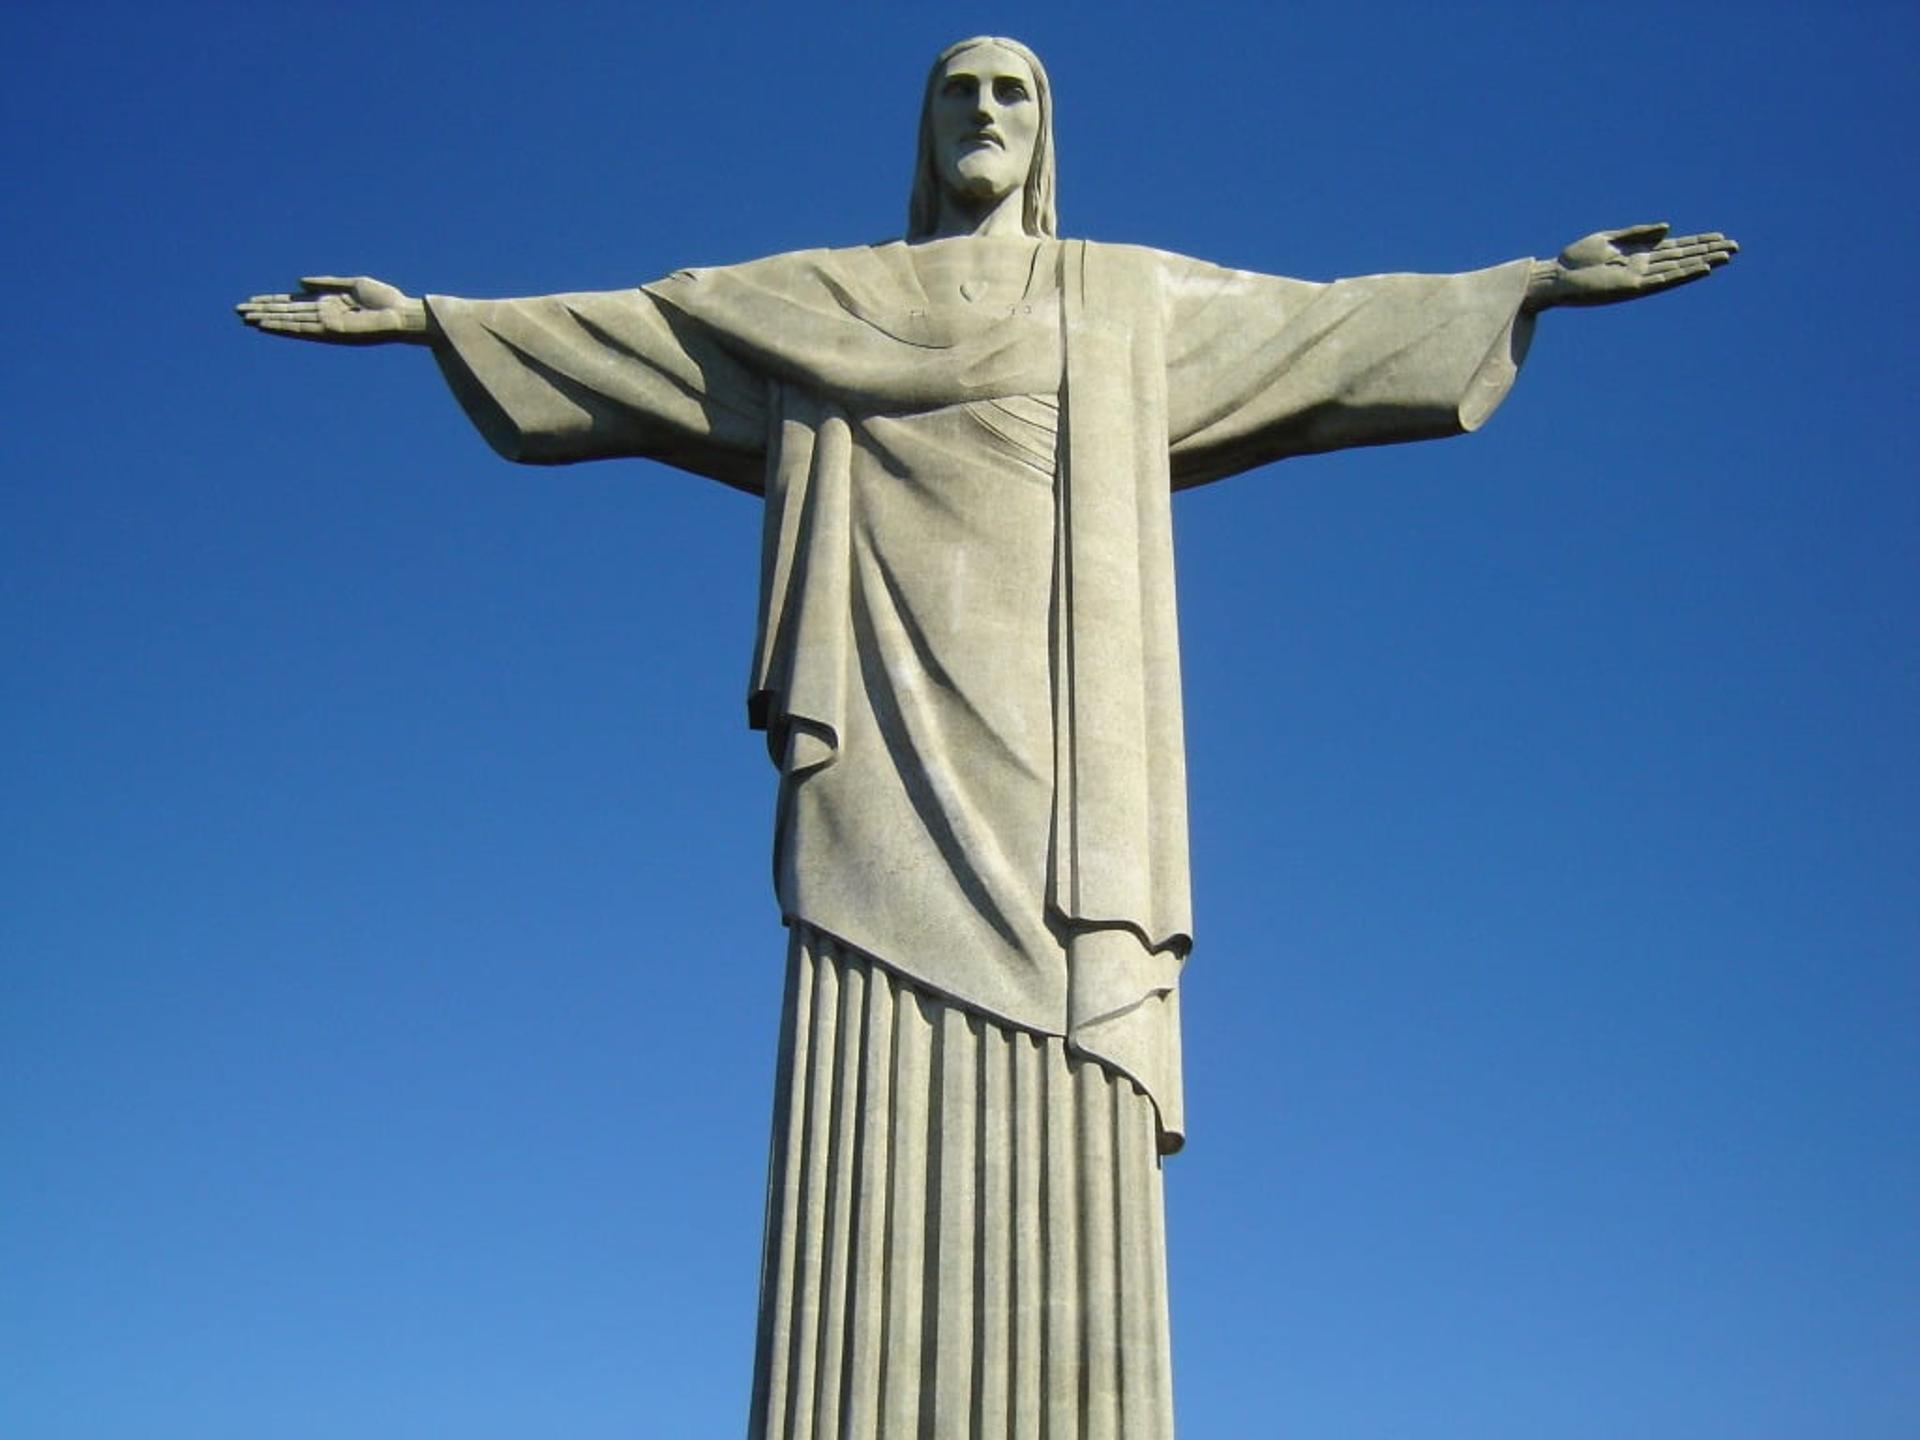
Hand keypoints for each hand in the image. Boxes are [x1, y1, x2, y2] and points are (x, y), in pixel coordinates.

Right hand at [235, 275, 428, 343]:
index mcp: (327, 304)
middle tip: (237, 311)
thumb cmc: (385, 300)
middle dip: (263, 311)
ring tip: (245, 318)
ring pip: (289, 321)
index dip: (272, 302)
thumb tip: (298, 282)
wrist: (402, 313)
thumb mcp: (352, 284)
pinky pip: (302, 329)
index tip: (252, 300)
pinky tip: (266, 325)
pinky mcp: (331, 331)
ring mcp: (326, 325)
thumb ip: (326, 283)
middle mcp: (323, 316)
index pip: (293, 304)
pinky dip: (283, 327)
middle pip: (286, 313)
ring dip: (267, 320)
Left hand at [1527, 224, 1736, 310]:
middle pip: (1683, 257)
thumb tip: (1669, 227)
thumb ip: (1638, 234)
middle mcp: (1643, 267)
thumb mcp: (1608, 239)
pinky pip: (1664, 280)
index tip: (1721, 237)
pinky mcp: (1632, 287)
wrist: (1554, 277)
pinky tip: (1702, 268)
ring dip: (1703, 262)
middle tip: (1735, 247)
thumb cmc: (1575, 259)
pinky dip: (1684, 274)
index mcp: (1638, 254)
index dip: (1698, 242)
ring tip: (1727, 256)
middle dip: (1708, 251)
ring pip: (1679, 268)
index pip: (1675, 247)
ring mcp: (1640, 278)